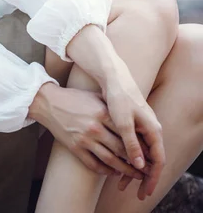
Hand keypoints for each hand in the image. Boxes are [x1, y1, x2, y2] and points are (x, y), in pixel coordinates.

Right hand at [30, 83, 146, 179]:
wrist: (49, 103)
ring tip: (133, 174)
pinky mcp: (75, 148)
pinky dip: (105, 171)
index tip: (149, 153)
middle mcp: (95, 127)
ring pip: (110, 160)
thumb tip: (131, 120)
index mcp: (102, 113)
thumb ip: (112, 108)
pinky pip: (94, 164)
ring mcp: (85, 139)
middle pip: (121, 149)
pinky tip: (113, 172)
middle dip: (136, 162)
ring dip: (124, 170)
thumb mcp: (95, 97)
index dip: (139, 145)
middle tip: (146, 169)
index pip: (127, 133)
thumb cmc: (74, 98)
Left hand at [103, 61, 164, 199]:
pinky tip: (119, 164)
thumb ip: (132, 144)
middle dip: (143, 177)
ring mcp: (143, 126)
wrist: (114, 78)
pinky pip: (135, 145)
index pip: (158, 160)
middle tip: (137, 193)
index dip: (152, 178)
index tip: (145, 192)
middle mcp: (151, 129)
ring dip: (134, 168)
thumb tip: (141, 166)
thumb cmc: (118, 98)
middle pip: (151, 159)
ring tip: (123, 183)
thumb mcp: (123, 123)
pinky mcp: (134, 123)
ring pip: (142, 153)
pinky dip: (129, 157)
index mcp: (153, 129)